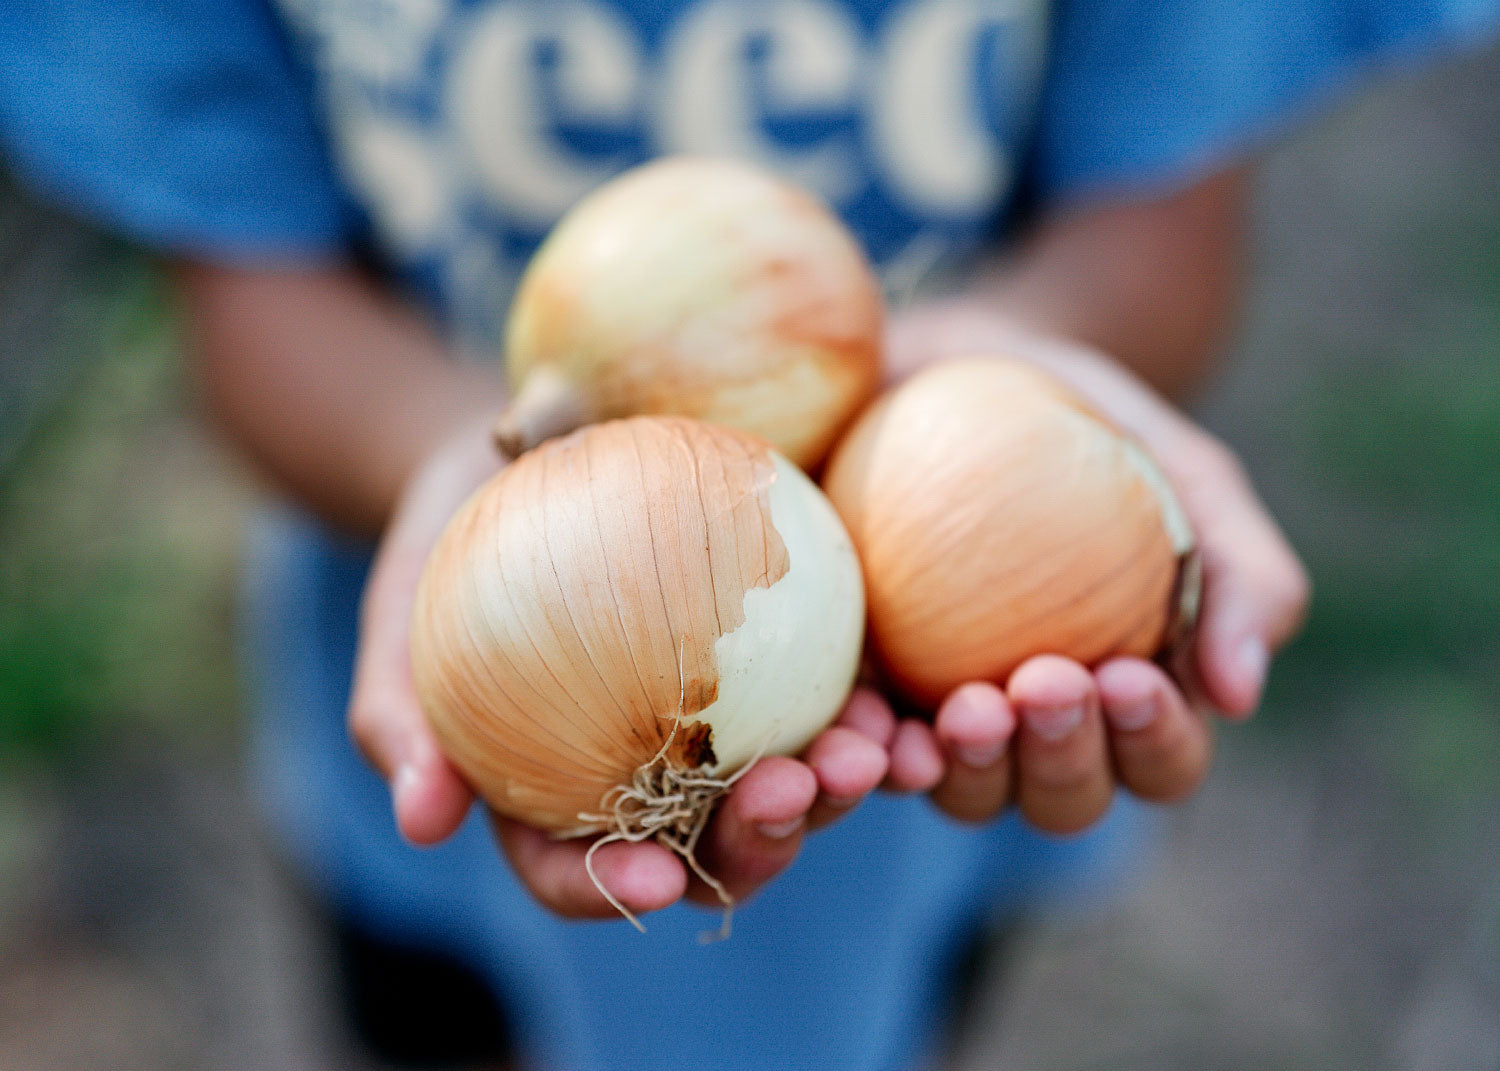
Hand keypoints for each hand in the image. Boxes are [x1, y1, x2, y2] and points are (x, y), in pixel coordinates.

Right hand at [347, 418, 888, 920]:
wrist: (538, 430)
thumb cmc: (455, 521)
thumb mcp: (403, 593)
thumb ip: (401, 703)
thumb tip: (423, 824)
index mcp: (555, 786)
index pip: (578, 865)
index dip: (616, 888)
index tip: (659, 880)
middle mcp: (648, 770)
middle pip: (707, 843)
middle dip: (761, 845)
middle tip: (798, 794)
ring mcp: (725, 717)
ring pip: (788, 781)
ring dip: (837, 790)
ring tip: (874, 753)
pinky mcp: (785, 653)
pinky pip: (835, 692)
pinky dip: (872, 709)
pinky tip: (901, 698)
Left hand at [852, 301, 1309, 832]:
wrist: (950, 367)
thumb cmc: (1088, 424)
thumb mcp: (1184, 471)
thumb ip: (1239, 573)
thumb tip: (1239, 696)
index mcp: (1132, 699)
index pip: (1161, 759)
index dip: (1152, 743)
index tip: (1126, 676)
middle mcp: (1038, 732)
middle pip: (1063, 799)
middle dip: (1060, 761)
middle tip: (1039, 683)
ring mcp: (943, 720)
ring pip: (964, 793)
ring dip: (966, 771)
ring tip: (960, 711)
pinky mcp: (859, 690)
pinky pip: (860, 746)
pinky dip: (864, 753)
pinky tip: (863, 724)